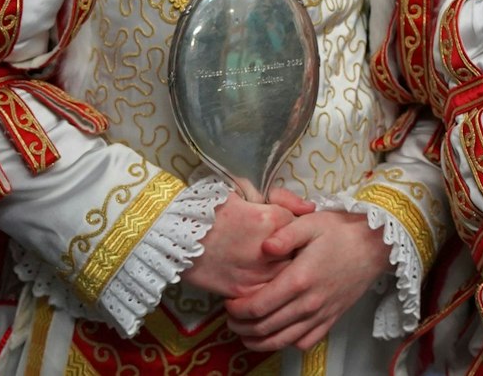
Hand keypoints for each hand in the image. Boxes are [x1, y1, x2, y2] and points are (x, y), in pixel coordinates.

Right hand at [179, 188, 306, 297]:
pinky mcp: (243, 291)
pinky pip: (269, 294)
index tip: (290, 229)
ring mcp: (256, 273)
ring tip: (275, 264)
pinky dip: (270, 288)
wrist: (173, 232)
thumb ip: (282, 197)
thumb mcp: (245, 189)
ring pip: (287, 276)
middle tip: (288, 250)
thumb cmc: (210, 206)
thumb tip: (309, 208)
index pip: (303, 227)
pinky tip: (263, 279)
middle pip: (300, 254)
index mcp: (271, 219)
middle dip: (296, 251)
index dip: (298, 228)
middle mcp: (268, 249)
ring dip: (286, 271)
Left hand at [224, 206, 390, 351]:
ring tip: (246, 331)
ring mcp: (321, 314)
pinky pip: (304, 342)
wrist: (376, 244)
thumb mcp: (310, 223)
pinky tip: (278, 334)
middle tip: (231, 317)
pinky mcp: (331, 319)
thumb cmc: (342, 231)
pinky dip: (286, 343)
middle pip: (264, 328)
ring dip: (258, 341)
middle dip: (241, 326)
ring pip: (281, 341)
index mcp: (299, 279)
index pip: (257, 307)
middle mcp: (309, 303)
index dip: (236, 310)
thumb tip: (263, 248)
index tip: (229, 302)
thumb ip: (284, 235)